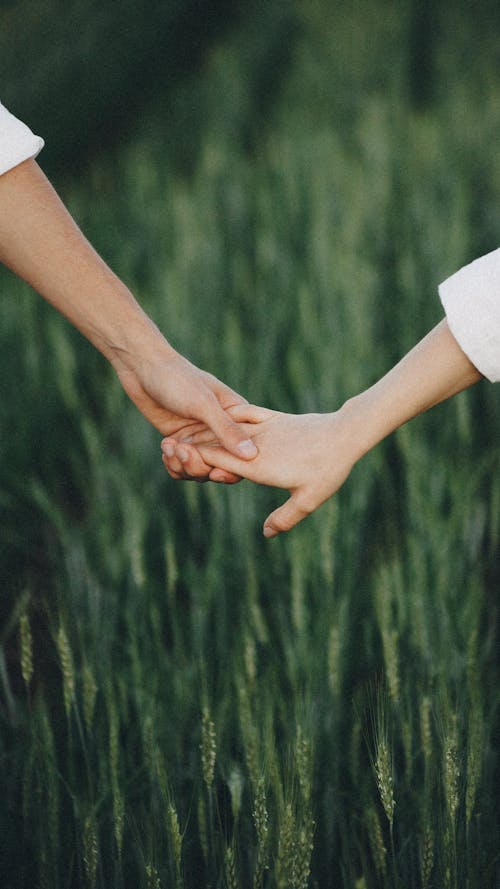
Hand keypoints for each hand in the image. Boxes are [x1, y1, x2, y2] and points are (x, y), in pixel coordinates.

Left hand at [113, 350, 256, 481]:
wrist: (143, 367)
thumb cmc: (179, 379)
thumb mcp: (204, 404)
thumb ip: (227, 430)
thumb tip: (252, 456)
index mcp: (236, 419)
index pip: (246, 454)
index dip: (234, 469)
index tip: (216, 472)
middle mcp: (220, 432)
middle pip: (220, 467)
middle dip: (201, 466)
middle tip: (183, 450)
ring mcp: (199, 438)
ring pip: (199, 470)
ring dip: (183, 465)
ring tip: (170, 446)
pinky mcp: (179, 441)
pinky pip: (180, 466)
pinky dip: (172, 463)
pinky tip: (165, 447)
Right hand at [161, 404, 358, 535]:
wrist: (346, 434)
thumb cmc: (329, 469)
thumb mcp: (309, 499)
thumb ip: (285, 518)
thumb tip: (266, 533)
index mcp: (258, 465)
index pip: (217, 461)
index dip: (194, 460)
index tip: (173, 458)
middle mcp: (257, 445)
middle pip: (216, 444)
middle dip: (191, 446)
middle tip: (167, 446)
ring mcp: (265, 429)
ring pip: (227, 429)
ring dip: (205, 430)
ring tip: (184, 431)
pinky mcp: (275, 419)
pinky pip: (246, 414)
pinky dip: (230, 415)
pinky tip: (219, 412)